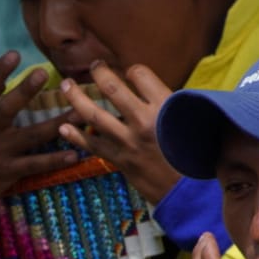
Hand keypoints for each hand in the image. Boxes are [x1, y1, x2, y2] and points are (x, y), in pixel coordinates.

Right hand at [0, 52, 78, 225]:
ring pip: (32, 136)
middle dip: (25, 91)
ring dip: (57, 124)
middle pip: (8, 108)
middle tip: (43, 73)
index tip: (14, 54)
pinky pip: (35, 165)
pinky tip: (75, 154)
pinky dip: (55, 160)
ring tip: (79, 112)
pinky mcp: (7, 172)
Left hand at [58, 62, 180, 202]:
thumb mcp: (192, 121)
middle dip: (98, 73)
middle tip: (93, 66)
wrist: (190, 191)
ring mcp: (128, 141)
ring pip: (94, 114)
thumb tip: (152, 90)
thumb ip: (170, 104)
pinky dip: (76, 136)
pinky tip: (64, 128)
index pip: (140, 74)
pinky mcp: (120, 160)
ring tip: (66, 86)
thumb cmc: (195, 155)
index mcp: (165, 106)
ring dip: (76, 98)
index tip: (129, 72)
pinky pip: (93, 145)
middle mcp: (144, 120)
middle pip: (112, 89)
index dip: (132, 70)